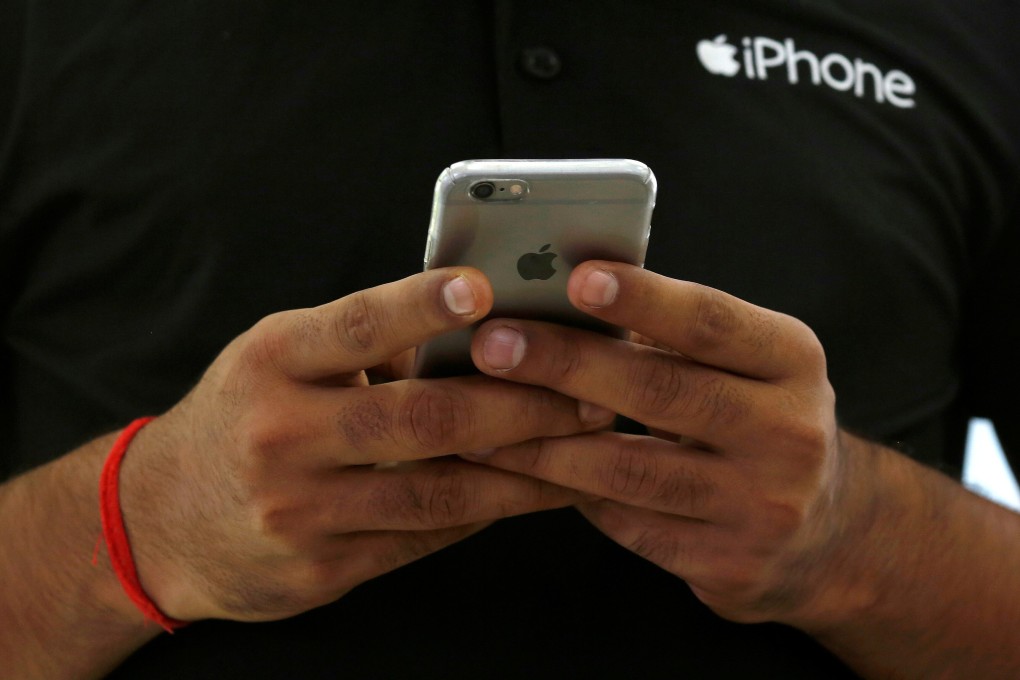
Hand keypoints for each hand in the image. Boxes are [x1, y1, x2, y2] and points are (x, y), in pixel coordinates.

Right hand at [117, 267, 611, 621]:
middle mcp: (281, 434)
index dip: (422, 306)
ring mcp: (300, 511)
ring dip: (522, 472)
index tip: (484, 289)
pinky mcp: (320, 569)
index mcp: (272, 361)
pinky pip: (422, 540)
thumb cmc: (242, 417)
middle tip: (590, 392)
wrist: (159, 521)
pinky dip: (484, 514)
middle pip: (419, 418)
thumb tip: (478, 327)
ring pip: (434, 492)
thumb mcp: (280, 359)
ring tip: (584, 449)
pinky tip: (531, 493)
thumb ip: (365, 345)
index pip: (357, 325)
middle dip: (517, 406)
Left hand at [465, 261, 864, 624]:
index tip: (574, 278)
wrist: (827, 534)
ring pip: (631, 470)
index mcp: (792, 361)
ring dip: (544, 445)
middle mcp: (790, 433)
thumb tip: (563, 296)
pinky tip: (526, 473)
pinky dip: (571, 493)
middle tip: (492, 347)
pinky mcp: (729, 564)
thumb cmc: (758, 419)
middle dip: (564, 365)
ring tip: (479, 425)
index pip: (710, 321)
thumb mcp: (749, 365)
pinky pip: (628, 523)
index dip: (641, 299)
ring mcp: (762, 506)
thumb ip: (678, 336)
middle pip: (660, 392)